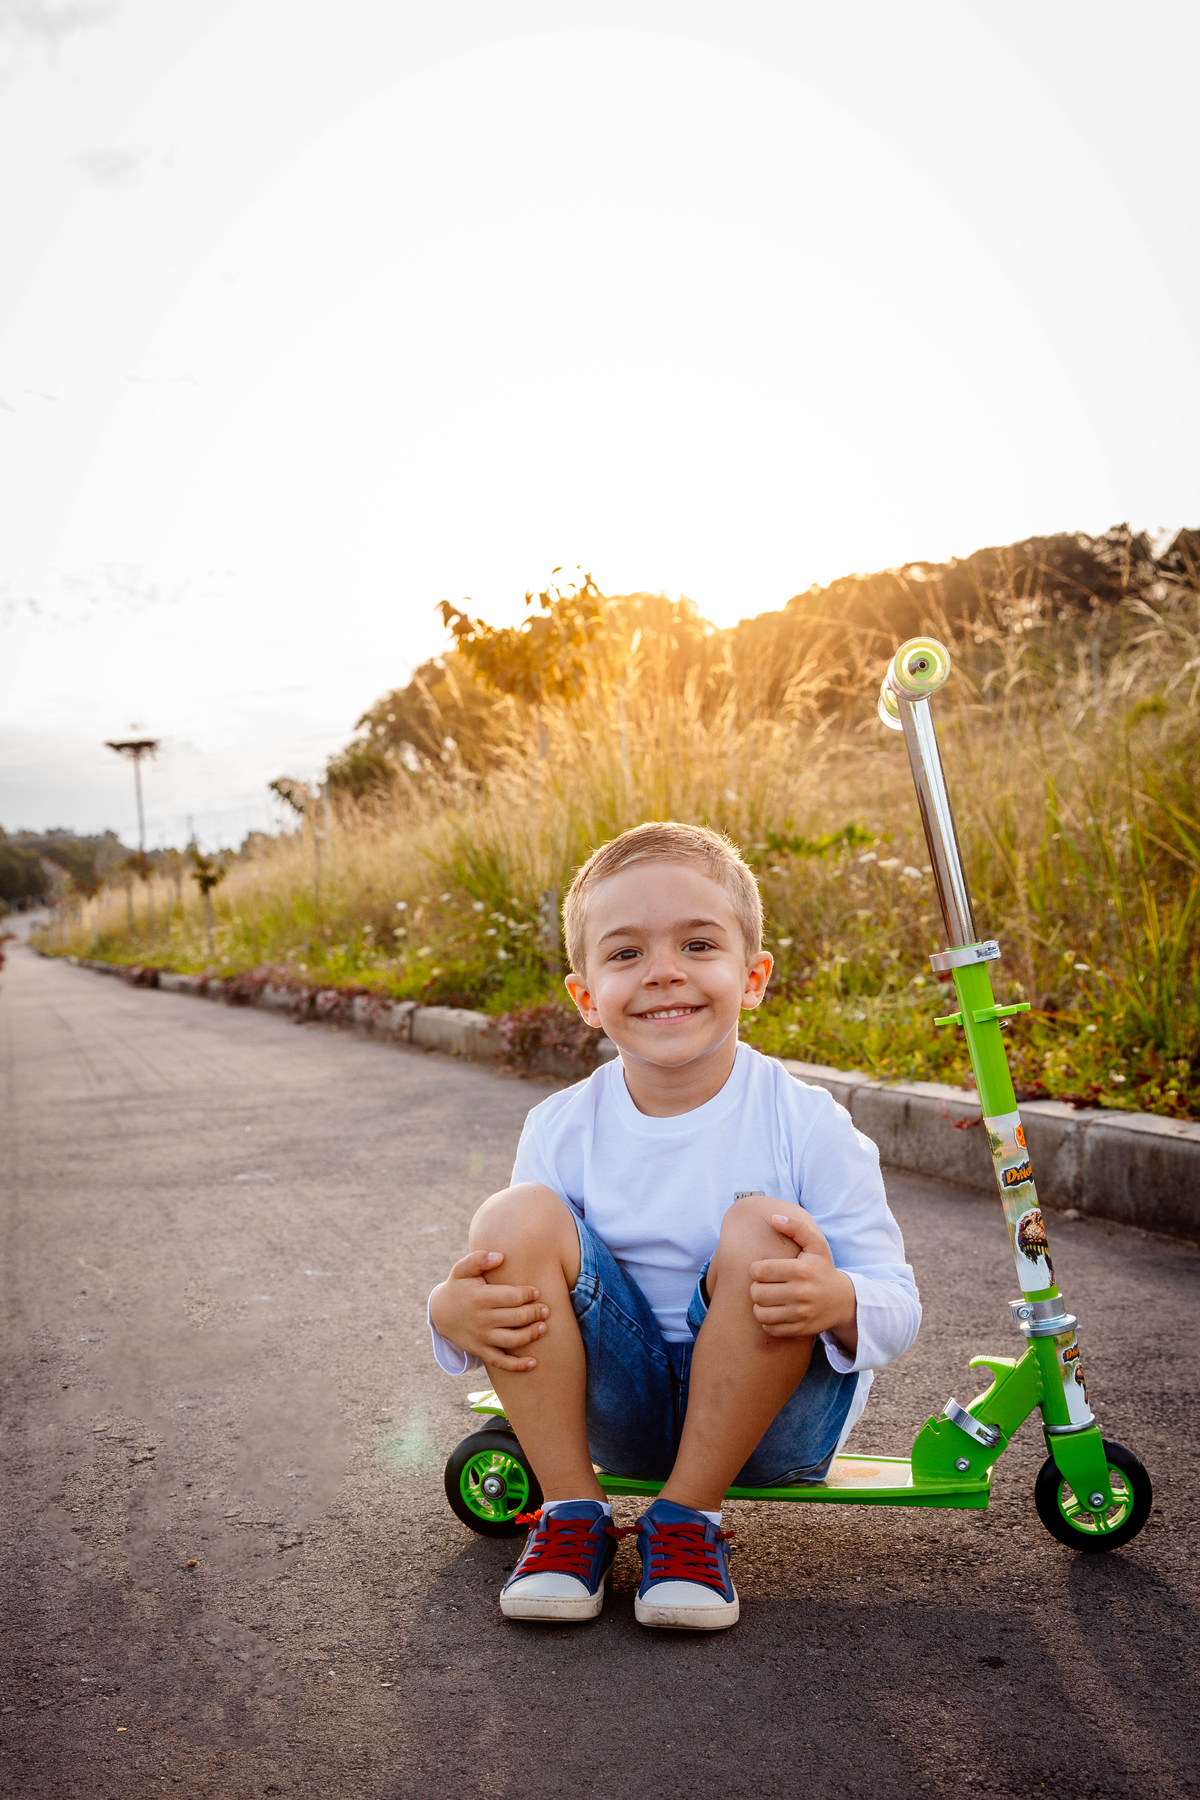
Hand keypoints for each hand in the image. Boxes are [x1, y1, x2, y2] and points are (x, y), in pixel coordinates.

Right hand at [428, 1249, 549, 1371]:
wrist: (440, 1314)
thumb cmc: (458, 1287)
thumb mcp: (462, 1269)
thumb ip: (479, 1259)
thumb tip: (500, 1256)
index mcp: (480, 1297)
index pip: (511, 1297)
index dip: (528, 1294)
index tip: (536, 1292)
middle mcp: (481, 1319)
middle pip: (516, 1318)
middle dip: (535, 1314)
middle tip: (545, 1310)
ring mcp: (481, 1337)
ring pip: (512, 1340)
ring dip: (531, 1335)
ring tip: (543, 1328)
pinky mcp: (480, 1350)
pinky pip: (500, 1362)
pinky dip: (517, 1365)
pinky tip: (533, 1363)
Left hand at [749, 1210, 857, 1352]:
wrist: (843, 1301)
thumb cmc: (823, 1269)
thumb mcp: (816, 1245)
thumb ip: (796, 1228)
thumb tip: (774, 1217)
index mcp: (800, 1270)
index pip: (759, 1271)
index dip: (756, 1269)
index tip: (764, 1270)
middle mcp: (801, 1293)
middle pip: (756, 1293)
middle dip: (756, 1288)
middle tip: (764, 1285)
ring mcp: (801, 1314)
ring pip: (760, 1313)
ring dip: (759, 1306)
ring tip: (767, 1299)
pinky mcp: (800, 1329)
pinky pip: (769, 1328)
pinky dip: (767, 1321)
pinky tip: (774, 1312)